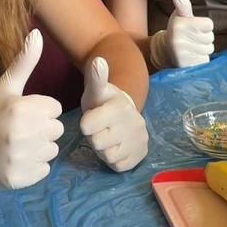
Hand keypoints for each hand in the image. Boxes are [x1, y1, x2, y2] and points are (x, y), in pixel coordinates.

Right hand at [0, 29, 63, 189]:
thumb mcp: (4, 87)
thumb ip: (24, 62)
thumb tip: (38, 33)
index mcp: (21, 109)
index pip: (55, 109)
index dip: (40, 110)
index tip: (22, 114)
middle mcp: (22, 134)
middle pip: (57, 130)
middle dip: (42, 129)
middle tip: (20, 130)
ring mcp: (21, 159)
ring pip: (52, 150)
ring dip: (39, 148)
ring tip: (17, 145)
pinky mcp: (20, 179)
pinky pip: (44, 169)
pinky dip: (33, 167)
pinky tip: (16, 160)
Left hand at [79, 57, 148, 171]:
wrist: (122, 114)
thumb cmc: (103, 103)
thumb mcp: (96, 90)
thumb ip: (96, 78)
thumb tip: (98, 61)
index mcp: (121, 106)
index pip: (86, 126)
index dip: (86, 123)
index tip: (94, 116)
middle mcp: (135, 123)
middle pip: (96, 142)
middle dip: (95, 136)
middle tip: (101, 128)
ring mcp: (139, 140)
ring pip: (107, 155)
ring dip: (103, 148)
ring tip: (108, 136)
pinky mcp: (141, 155)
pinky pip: (117, 165)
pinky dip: (114, 158)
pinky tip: (117, 146)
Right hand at [149, 0, 214, 68]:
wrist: (165, 53)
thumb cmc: (177, 31)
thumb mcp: (179, 16)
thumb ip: (182, 3)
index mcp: (179, 24)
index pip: (209, 24)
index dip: (204, 27)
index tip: (194, 29)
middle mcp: (179, 39)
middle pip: (210, 37)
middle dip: (204, 39)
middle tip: (192, 40)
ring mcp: (182, 54)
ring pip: (208, 49)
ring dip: (203, 49)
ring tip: (192, 48)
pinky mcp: (186, 65)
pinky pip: (205, 60)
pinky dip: (201, 59)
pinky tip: (192, 57)